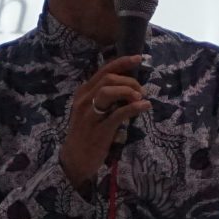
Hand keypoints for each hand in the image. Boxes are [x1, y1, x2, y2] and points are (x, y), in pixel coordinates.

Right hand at [60, 55, 149, 188]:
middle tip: (141, 90)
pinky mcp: (99, 130)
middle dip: (129, 80)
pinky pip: (118, 113)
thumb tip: (127, 84)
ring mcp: (90, 115)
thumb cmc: (86, 133)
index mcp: (83, 93)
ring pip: (108, 91)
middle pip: (108, 79)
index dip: (122, 62)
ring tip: (140, 97)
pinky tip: (143, 106)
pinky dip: (133, 108)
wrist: (75, 159)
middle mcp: (84, 100)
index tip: (139, 58)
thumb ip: (104, 96)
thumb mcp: (90, 110)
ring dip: (128, 90)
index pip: (103, 70)